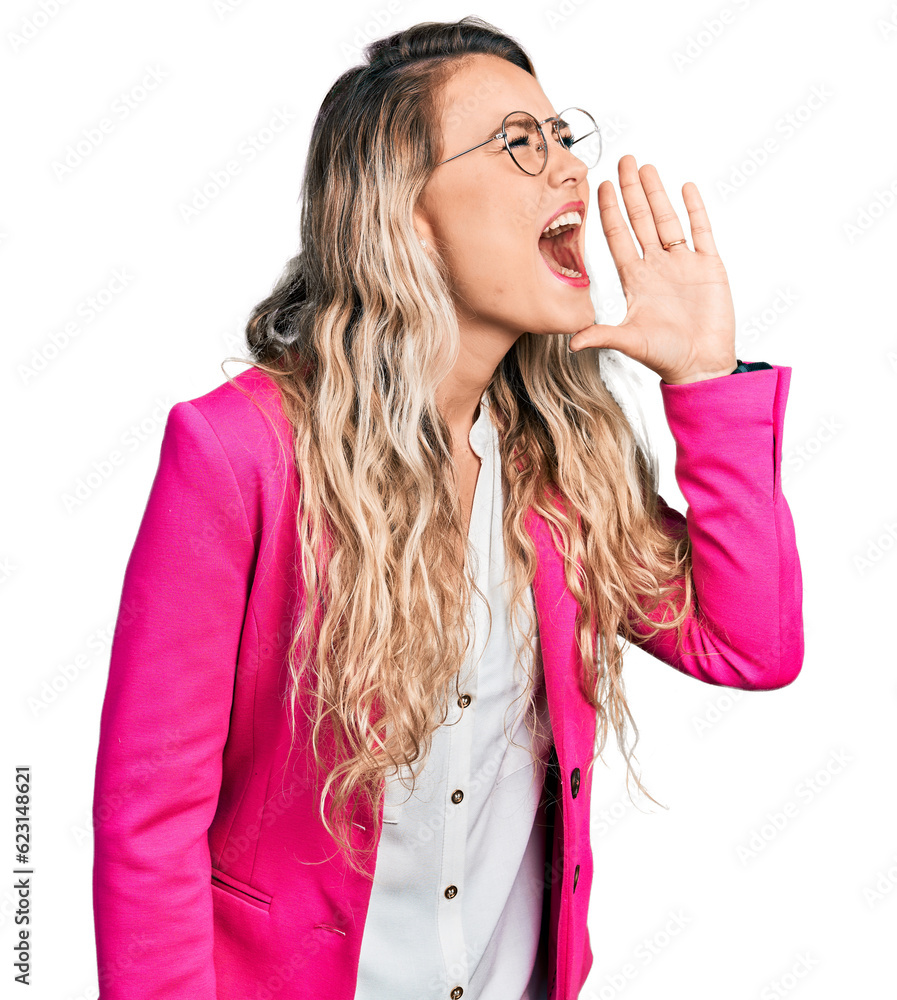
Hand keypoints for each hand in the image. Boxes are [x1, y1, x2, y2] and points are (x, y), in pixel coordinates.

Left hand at [568, 155, 736, 384]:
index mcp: (635, 279)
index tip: (602, 186)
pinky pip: (701, 231)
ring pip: (668, 219)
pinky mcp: (709, 267)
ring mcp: (683, 264)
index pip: (619, 237)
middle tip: (624, 160)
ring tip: (646, 167)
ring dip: (657, 194)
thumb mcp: (629, 342)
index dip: (611, 211)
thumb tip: (572, 342)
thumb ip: (603, 335)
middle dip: (631, 191)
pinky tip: (685, 188)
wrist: (701, 365)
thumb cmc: (664, 356)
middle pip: (641, 220)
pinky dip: (694, 209)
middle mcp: (656, 266)